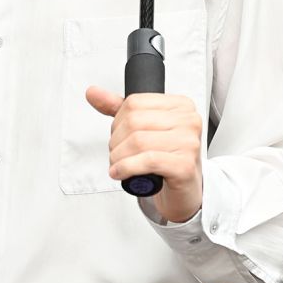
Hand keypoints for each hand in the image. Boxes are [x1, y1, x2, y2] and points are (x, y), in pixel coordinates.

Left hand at [84, 87, 202, 223]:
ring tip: (117, 164)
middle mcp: (189, 120)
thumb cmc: (166, 157)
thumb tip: (93, 92)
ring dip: (119, 157)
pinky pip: (147, 161)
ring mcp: (189, 142)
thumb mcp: (143, 128)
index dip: (117, 121)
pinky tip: (120, 172)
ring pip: (138, 142)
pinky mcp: (185, 165)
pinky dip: (127, 167)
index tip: (119, 135)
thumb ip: (118, 108)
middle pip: (135, 122)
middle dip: (116, 140)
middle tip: (116, 153)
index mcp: (180, 105)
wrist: (184, 189)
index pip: (135, 103)